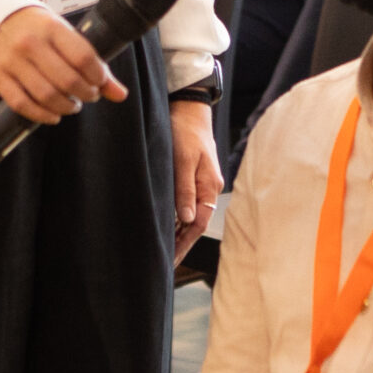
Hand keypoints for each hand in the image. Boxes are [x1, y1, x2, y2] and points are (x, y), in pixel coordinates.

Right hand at [0, 6, 122, 125]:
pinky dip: (42, 115)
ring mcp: (12, 61)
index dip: (98, 77)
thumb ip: (93, 63)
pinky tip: (53, 115)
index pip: (83, 57)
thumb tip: (120, 93)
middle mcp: (30, 43)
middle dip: (86, 94)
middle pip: (67, 80)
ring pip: (46, 96)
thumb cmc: (37, 29)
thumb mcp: (66, 35)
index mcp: (51, 27)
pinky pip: (22, 104)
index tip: (100, 82)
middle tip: (89, 95)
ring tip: (72, 104)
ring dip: (66, 107)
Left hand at [169, 99, 220, 257]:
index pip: (198, 223)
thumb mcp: (182, 159)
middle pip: (195, 224)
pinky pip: (187, 205)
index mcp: (209, 186)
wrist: (189, 109)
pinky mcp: (193, 178)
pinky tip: (166, 227)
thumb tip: (187, 218)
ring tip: (163, 251)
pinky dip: (177, 218)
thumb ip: (185, 189)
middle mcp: (208, 189)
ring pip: (191, 216)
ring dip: (178, 233)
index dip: (184, 243)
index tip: (169, 259)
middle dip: (181, 244)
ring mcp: (202, 184)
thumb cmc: (184, 131)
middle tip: (164, 263)